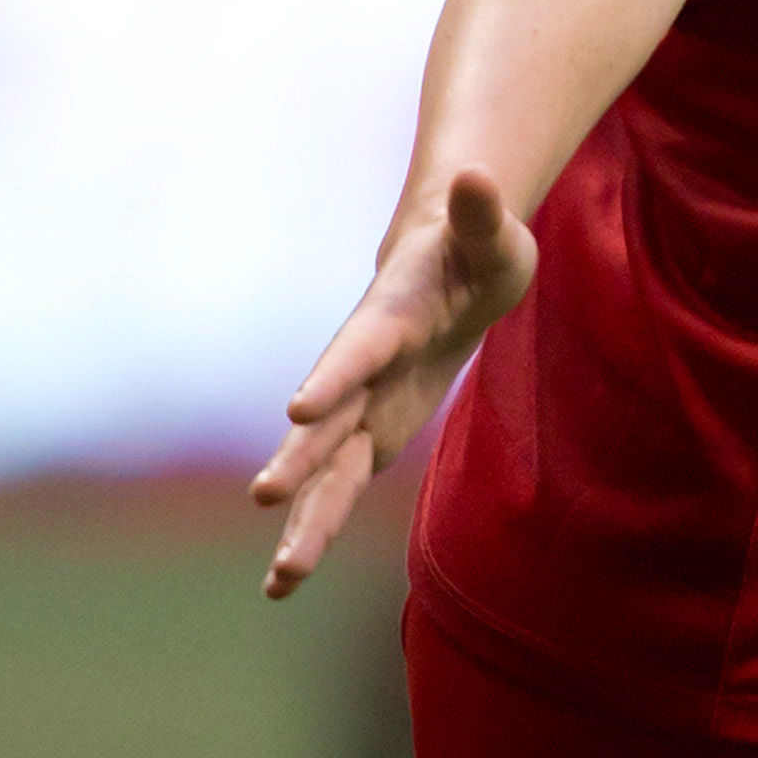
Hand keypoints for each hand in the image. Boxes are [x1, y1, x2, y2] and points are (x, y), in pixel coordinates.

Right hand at [249, 168, 537, 599]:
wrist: (443, 269)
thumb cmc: (476, 248)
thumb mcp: (493, 232)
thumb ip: (480, 212)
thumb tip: (477, 175)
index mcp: (389, 316)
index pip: (360, 347)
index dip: (334, 375)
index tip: (297, 406)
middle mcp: (360, 367)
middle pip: (325, 419)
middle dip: (298, 459)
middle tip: (264, 495)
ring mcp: (359, 406)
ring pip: (324, 469)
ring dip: (304, 519)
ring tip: (279, 581)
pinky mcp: (368, 436)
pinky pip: (337, 489)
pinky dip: (312, 530)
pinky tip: (282, 582)